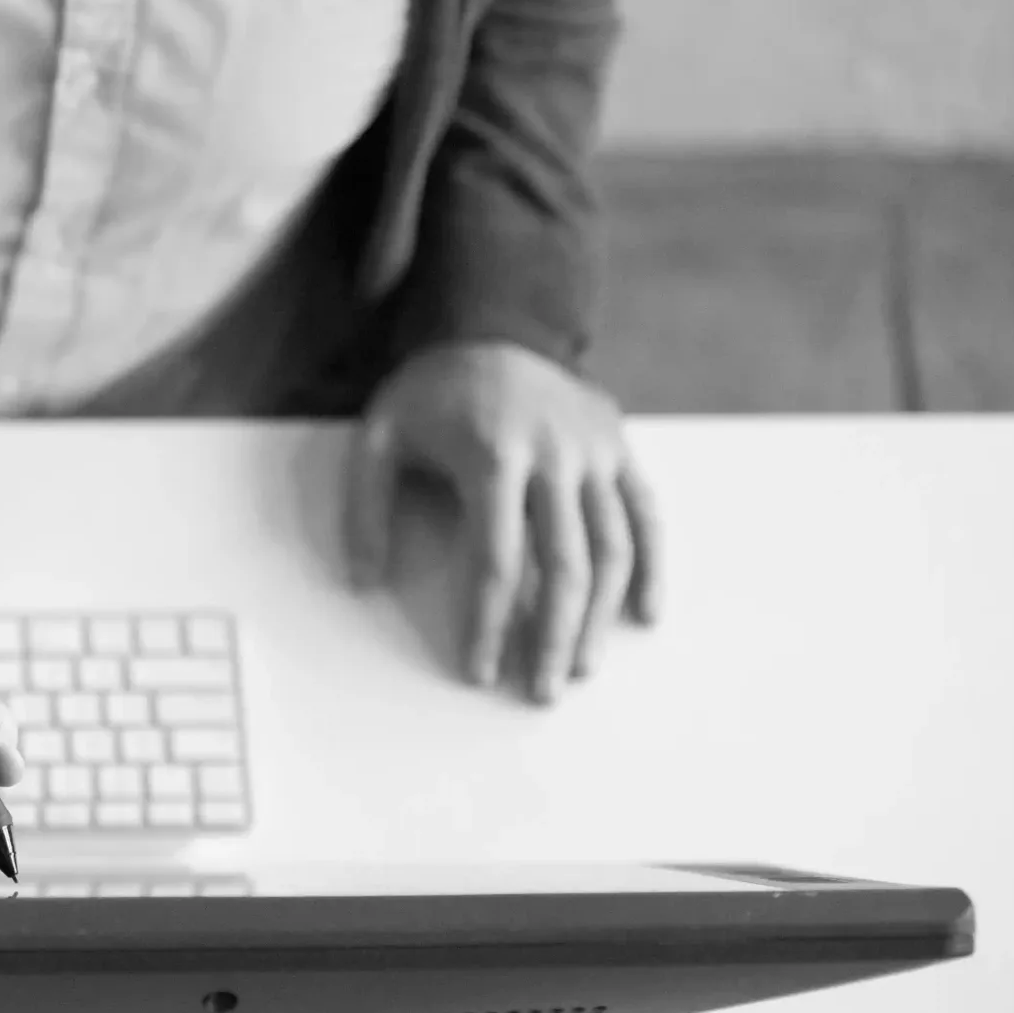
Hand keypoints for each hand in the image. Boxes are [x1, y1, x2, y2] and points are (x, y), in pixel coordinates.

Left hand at [343, 339, 660, 703]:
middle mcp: (554, 455)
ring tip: (580, 666)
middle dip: (551, 636)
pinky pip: (646, 514)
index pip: (496, 559)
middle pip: (564, 564)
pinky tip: (643, 615)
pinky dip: (651, 567)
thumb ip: (366, 506)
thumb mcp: (380, 434)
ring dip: (600, 616)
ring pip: (613, 548)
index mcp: (493, 454)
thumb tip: (361, 580)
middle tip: (539, 690)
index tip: (479, 669)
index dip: (489, 621)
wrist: (496, 322)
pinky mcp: (620, 448)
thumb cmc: (432, 390)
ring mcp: (594, 452)